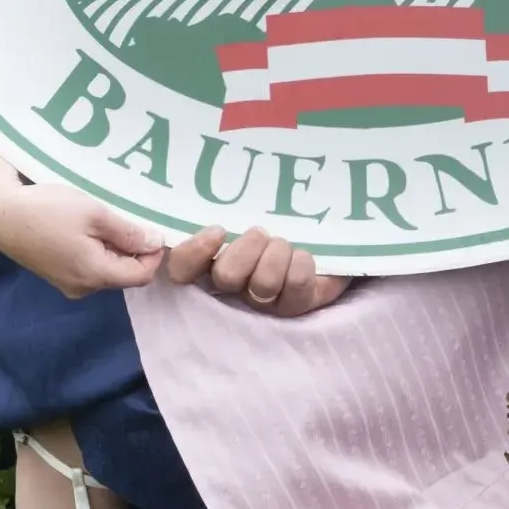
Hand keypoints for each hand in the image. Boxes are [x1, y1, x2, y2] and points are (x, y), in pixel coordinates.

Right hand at [0, 186, 165, 298]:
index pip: (141, 275)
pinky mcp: (57, 276)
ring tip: (108, 222)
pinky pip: (90, 268)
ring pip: (108, 271)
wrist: (0, 214)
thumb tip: (155, 244)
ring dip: (116, 249)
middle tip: (130, 220)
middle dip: (135, 251)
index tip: (152, 228)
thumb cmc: (48, 211)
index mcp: (94, 275)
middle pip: (125, 275)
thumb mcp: (96, 215)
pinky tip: (90, 229)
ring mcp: (68, 285)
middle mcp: (83, 288)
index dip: (153, 254)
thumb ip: (128, 233)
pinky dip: (99, 251)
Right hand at [164, 226, 348, 317]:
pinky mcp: (297, 306)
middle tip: (262, 234)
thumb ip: (228, 215)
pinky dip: (301, 265)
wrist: (326, 238)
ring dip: (277, 254)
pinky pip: (295, 287)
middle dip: (246, 250)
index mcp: (213, 264)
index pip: (182, 269)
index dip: (192, 253)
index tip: (218, 231)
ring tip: (285, 245)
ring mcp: (265, 302)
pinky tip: (304, 257)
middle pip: (226, 277)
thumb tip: (212, 203)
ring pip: (262, 284)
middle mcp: (234, 289)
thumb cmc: (278, 224)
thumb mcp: (249, 214)